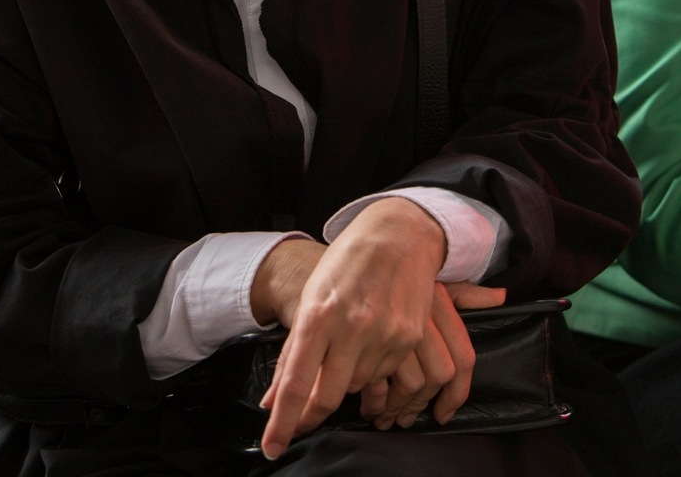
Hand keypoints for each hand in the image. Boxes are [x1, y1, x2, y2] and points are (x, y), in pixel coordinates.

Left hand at [256, 197, 447, 459]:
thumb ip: (293, 350)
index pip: (295, 381)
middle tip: (304, 416)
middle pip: (328, 396)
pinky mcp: (407, 337)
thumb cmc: (346, 262)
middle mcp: (350, 326)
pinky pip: (387, 376)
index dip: (283, 421)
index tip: (273, 447)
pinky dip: (374, 372)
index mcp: (318, 313)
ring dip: (347, 384)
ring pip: (358, 388)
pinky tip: (369, 348)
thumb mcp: (311, 296)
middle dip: (313, 413)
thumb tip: (272, 400)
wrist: (396, 233)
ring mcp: (382, 333)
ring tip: (345, 355)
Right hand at [359, 280, 506, 429]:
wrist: (361, 247)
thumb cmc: (396, 265)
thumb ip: (466, 293)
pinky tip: (368, 403)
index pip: (463, 359)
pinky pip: (376, 379)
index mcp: (441, 304)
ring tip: (383, 416)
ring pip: (407, 383)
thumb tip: (501, 296)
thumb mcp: (432, 275)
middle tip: (406, 418)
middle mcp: (423, 317)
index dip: (456, 395)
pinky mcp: (366, 336)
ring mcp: (395, 327)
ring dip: (394, 407)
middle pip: (436, 376)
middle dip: (419, 405)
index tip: (443, 414)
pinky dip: (373, 398)